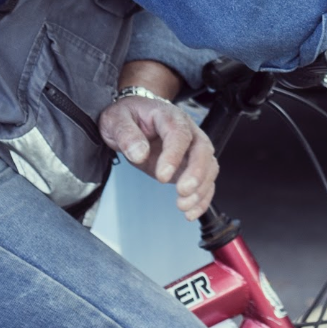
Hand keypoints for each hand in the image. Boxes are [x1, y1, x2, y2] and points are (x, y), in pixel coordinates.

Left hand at [97, 95, 218, 219]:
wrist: (133, 116)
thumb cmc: (127, 115)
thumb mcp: (117, 120)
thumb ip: (127, 135)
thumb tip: (139, 153)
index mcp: (168, 116)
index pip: (178, 134)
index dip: (174, 155)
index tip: (162, 176)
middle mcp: (186, 130)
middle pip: (202, 149)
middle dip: (197, 173)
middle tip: (183, 191)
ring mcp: (191, 148)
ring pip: (209, 165)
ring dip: (201, 188)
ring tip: (184, 206)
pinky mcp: (190, 165)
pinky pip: (205, 180)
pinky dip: (203, 197)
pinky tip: (191, 211)